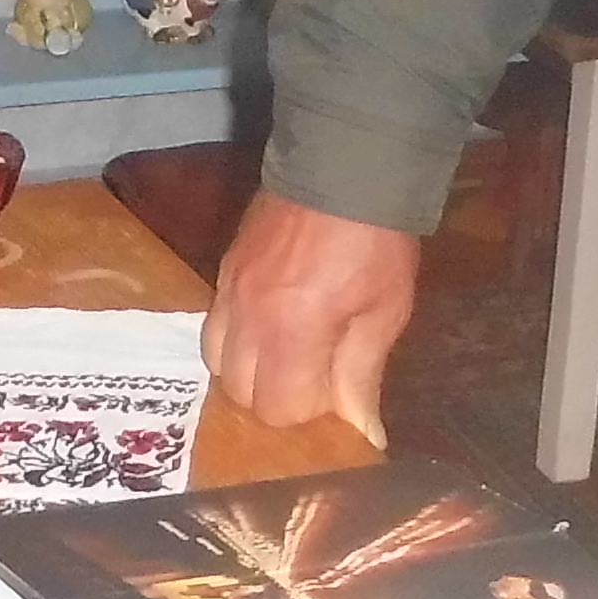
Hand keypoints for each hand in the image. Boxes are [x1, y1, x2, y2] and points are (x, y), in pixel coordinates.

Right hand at [204, 193, 419, 448]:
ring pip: (217, 363)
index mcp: (292, 328)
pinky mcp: (222, 270)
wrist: (346, 163)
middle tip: (314, 378)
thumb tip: (362, 434)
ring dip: (251, 373)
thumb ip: (361, 375)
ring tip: (289, 356)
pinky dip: (236, 342)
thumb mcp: (384, 310)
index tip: (336, 393)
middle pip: (239, 394)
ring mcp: (228, 290)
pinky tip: (268, 330)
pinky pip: (213, 327)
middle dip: (276, 398)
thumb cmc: (377, 243)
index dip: (308, 411)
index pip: (277, 408)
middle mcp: (248, 315)